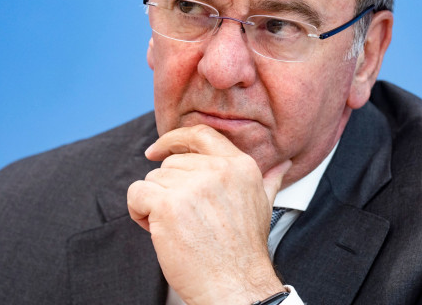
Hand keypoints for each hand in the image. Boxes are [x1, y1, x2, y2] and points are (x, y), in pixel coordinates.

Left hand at [127, 124, 291, 304]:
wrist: (235, 286)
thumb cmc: (244, 251)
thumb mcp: (263, 206)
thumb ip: (269, 180)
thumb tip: (283, 165)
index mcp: (240, 166)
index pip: (200, 134)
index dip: (175, 138)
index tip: (158, 150)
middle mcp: (218, 170)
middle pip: (171, 163)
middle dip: (169, 190)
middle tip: (184, 219)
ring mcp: (193, 185)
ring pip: (153, 179)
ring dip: (154, 204)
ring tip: (176, 229)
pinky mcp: (169, 204)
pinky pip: (137, 193)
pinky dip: (138, 211)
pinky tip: (156, 230)